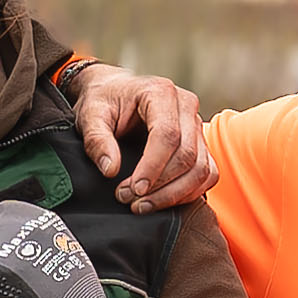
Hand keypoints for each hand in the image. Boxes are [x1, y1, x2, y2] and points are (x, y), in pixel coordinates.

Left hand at [67, 64, 216, 207]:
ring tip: (143, 205)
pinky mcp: (199, 143)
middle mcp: (185, 106)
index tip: (134, 189)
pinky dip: (188, 193)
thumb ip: (97, 140)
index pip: (167, 135)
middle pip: (187, 155)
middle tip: (130, 199)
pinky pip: (207, 174)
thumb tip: (110, 169)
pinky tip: (163, 200)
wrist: (114, 93)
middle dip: (160, 185)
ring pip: (201, 168)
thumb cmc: (104, 100)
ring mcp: (196, 125)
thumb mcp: (90, 115)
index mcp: (161, 92)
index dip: (153, 167)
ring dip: (174, 194)